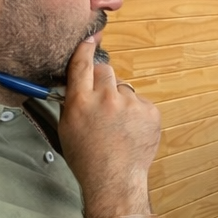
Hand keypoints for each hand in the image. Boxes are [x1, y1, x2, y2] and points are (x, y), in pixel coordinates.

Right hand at [58, 39, 160, 217]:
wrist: (114, 178)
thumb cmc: (87, 157)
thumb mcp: (67, 127)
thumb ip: (72, 101)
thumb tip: (76, 84)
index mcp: (80, 101)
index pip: (82, 64)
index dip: (85, 49)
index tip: (90, 39)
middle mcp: (106, 98)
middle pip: (106, 70)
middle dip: (103, 80)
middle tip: (102, 101)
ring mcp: (131, 104)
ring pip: (124, 88)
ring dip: (120, 99)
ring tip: (117, 124)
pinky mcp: (150, 111)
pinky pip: (140, 102)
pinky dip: (136, 112)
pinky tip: (130, 130)